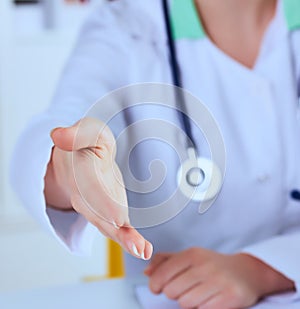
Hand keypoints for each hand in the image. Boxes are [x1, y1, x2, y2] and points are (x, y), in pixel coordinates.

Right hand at [44, 117, 152, 259]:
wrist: (80, 156)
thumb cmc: (87, 143)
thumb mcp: (85, 131)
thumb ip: (76, 134)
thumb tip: (59, 135)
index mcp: (80, 170)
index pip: (90, 187)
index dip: (102, 202)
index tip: (116, 218)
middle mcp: (85, 194)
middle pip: (98, 214)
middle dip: (115, 230)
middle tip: (135, 245)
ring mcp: (97, 205)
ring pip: (108, 225)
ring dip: (125, 240)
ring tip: (142, 251)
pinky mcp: (110, 210)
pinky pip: (118, 226)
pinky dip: (129, 239)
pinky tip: (144, 249)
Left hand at [144, 248, 294, 308]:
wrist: (246, 272)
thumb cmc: (212, 265)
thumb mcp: (189, 257)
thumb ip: (166, 261)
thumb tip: (147, 272)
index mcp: (192, 254)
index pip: (163, 273)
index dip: (156, 284)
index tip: (157, 287)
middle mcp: (205, 265)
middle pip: (172, 291)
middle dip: (175, 293)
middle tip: (185, 288)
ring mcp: (218, 281)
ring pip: (186, 303)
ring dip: (189, 302)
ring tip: (199, 293)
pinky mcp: (230, 297)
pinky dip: (203, 307)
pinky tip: (210, 299)